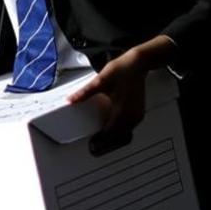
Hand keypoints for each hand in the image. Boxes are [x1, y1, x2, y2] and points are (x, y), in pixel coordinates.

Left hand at [68, 37, 173, 153]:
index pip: (109, 133)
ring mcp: (137, 115)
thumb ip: (85, 92)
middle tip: (94, 146)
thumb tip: (71, 100)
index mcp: (121, 111)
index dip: (100, 141)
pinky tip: (113, 128)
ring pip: (125, 134)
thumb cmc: (122, 69)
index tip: (91, 145)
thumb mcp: (100, 80)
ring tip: (102, 139)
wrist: (138, 63)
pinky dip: (121, 131)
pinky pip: (130, 127)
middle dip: (106, 142)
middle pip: (117, 137)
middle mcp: (131, 116)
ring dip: (114, 138)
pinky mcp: (139, 112)